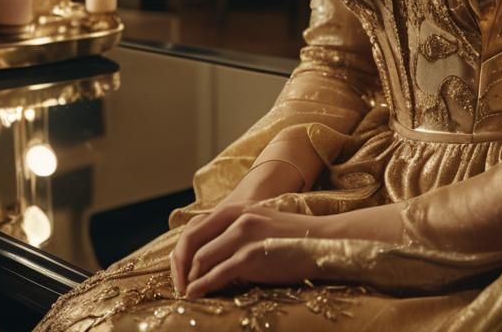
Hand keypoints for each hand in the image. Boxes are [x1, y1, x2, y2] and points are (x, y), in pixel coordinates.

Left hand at [171, 204, 342, 297]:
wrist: (323, 241)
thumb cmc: (292, 240)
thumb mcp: (260, 226)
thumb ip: (236, 233)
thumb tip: (207, 258)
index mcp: (238, 208)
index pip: (195, 227)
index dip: (181, 251)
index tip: (179, 272)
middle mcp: (239, 216)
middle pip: (192, 240)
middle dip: (180, 266)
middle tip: (178, 285)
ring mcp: (245, 234)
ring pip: (202, 258)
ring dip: (190, 279)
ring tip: (188, 292)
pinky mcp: (253, 254)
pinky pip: (218, 273)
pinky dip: (203, 285)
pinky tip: (197, 293)